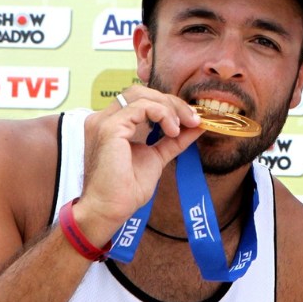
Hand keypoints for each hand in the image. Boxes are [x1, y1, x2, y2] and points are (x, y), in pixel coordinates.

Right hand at [77, 87, 202, 244]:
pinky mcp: (110, 127)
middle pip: (142, 92)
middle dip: (171, 101)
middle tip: (193, 118)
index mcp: (114, 124)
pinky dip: (162, 114)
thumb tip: (197, 125)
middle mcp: (106, 118)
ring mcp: (105, 121)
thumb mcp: (158, 157)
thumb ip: (174, 139)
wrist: (111, 209)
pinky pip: (141, 107)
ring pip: (142, 95)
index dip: (169, 104)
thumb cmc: (127, 189)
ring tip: (181, 127)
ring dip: (169, 107)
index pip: (142, 99)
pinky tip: (172, 130)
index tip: (192, 119)